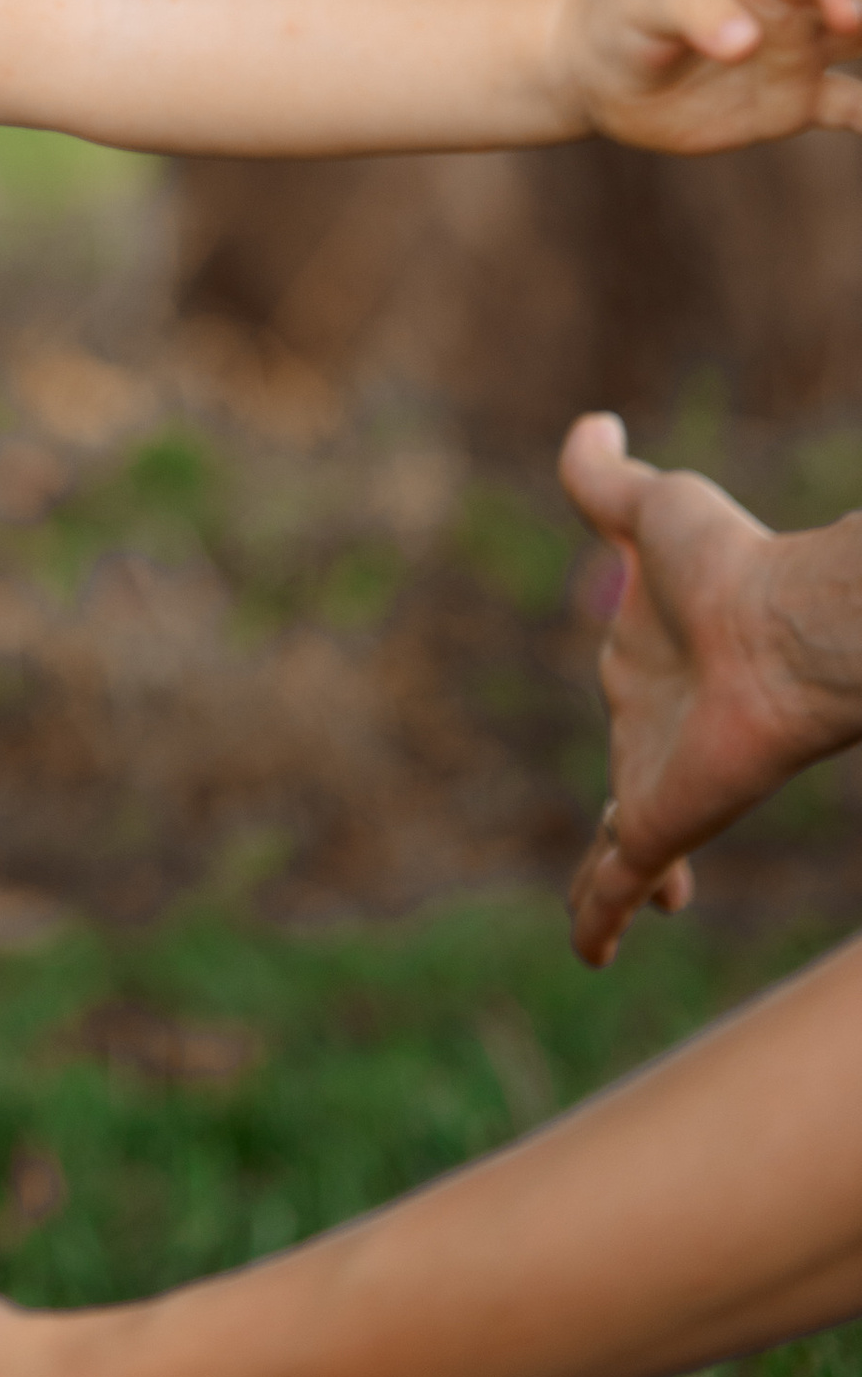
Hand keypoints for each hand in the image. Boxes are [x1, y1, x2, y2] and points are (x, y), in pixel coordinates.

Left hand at [556, 0, 861, 154]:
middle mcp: (792, 7)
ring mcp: (800, 54)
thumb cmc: (620, 21)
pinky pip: (855, 108)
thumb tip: (745, 41)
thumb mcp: (644, 7)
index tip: (849, 15)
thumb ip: (693, 12)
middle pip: (861, 5)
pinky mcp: (797, 102)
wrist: (599, 72)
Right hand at [559, 412, 861, 966]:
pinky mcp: (658, 824)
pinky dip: (596, 920)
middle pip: (632, 776)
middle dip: (635, 807)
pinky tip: (591, 954)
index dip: (630, 705)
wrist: (785, 628)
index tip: (635, 709)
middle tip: (633, 842)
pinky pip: (610, 884)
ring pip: (625, 846)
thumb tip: (591, 422)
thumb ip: (603, 474)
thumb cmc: (728, 563)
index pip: (631, 695)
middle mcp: (651, 727)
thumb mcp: (650, 506)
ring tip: (607, 920)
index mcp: (647, 663)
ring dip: (615, 879)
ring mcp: (654, 781)